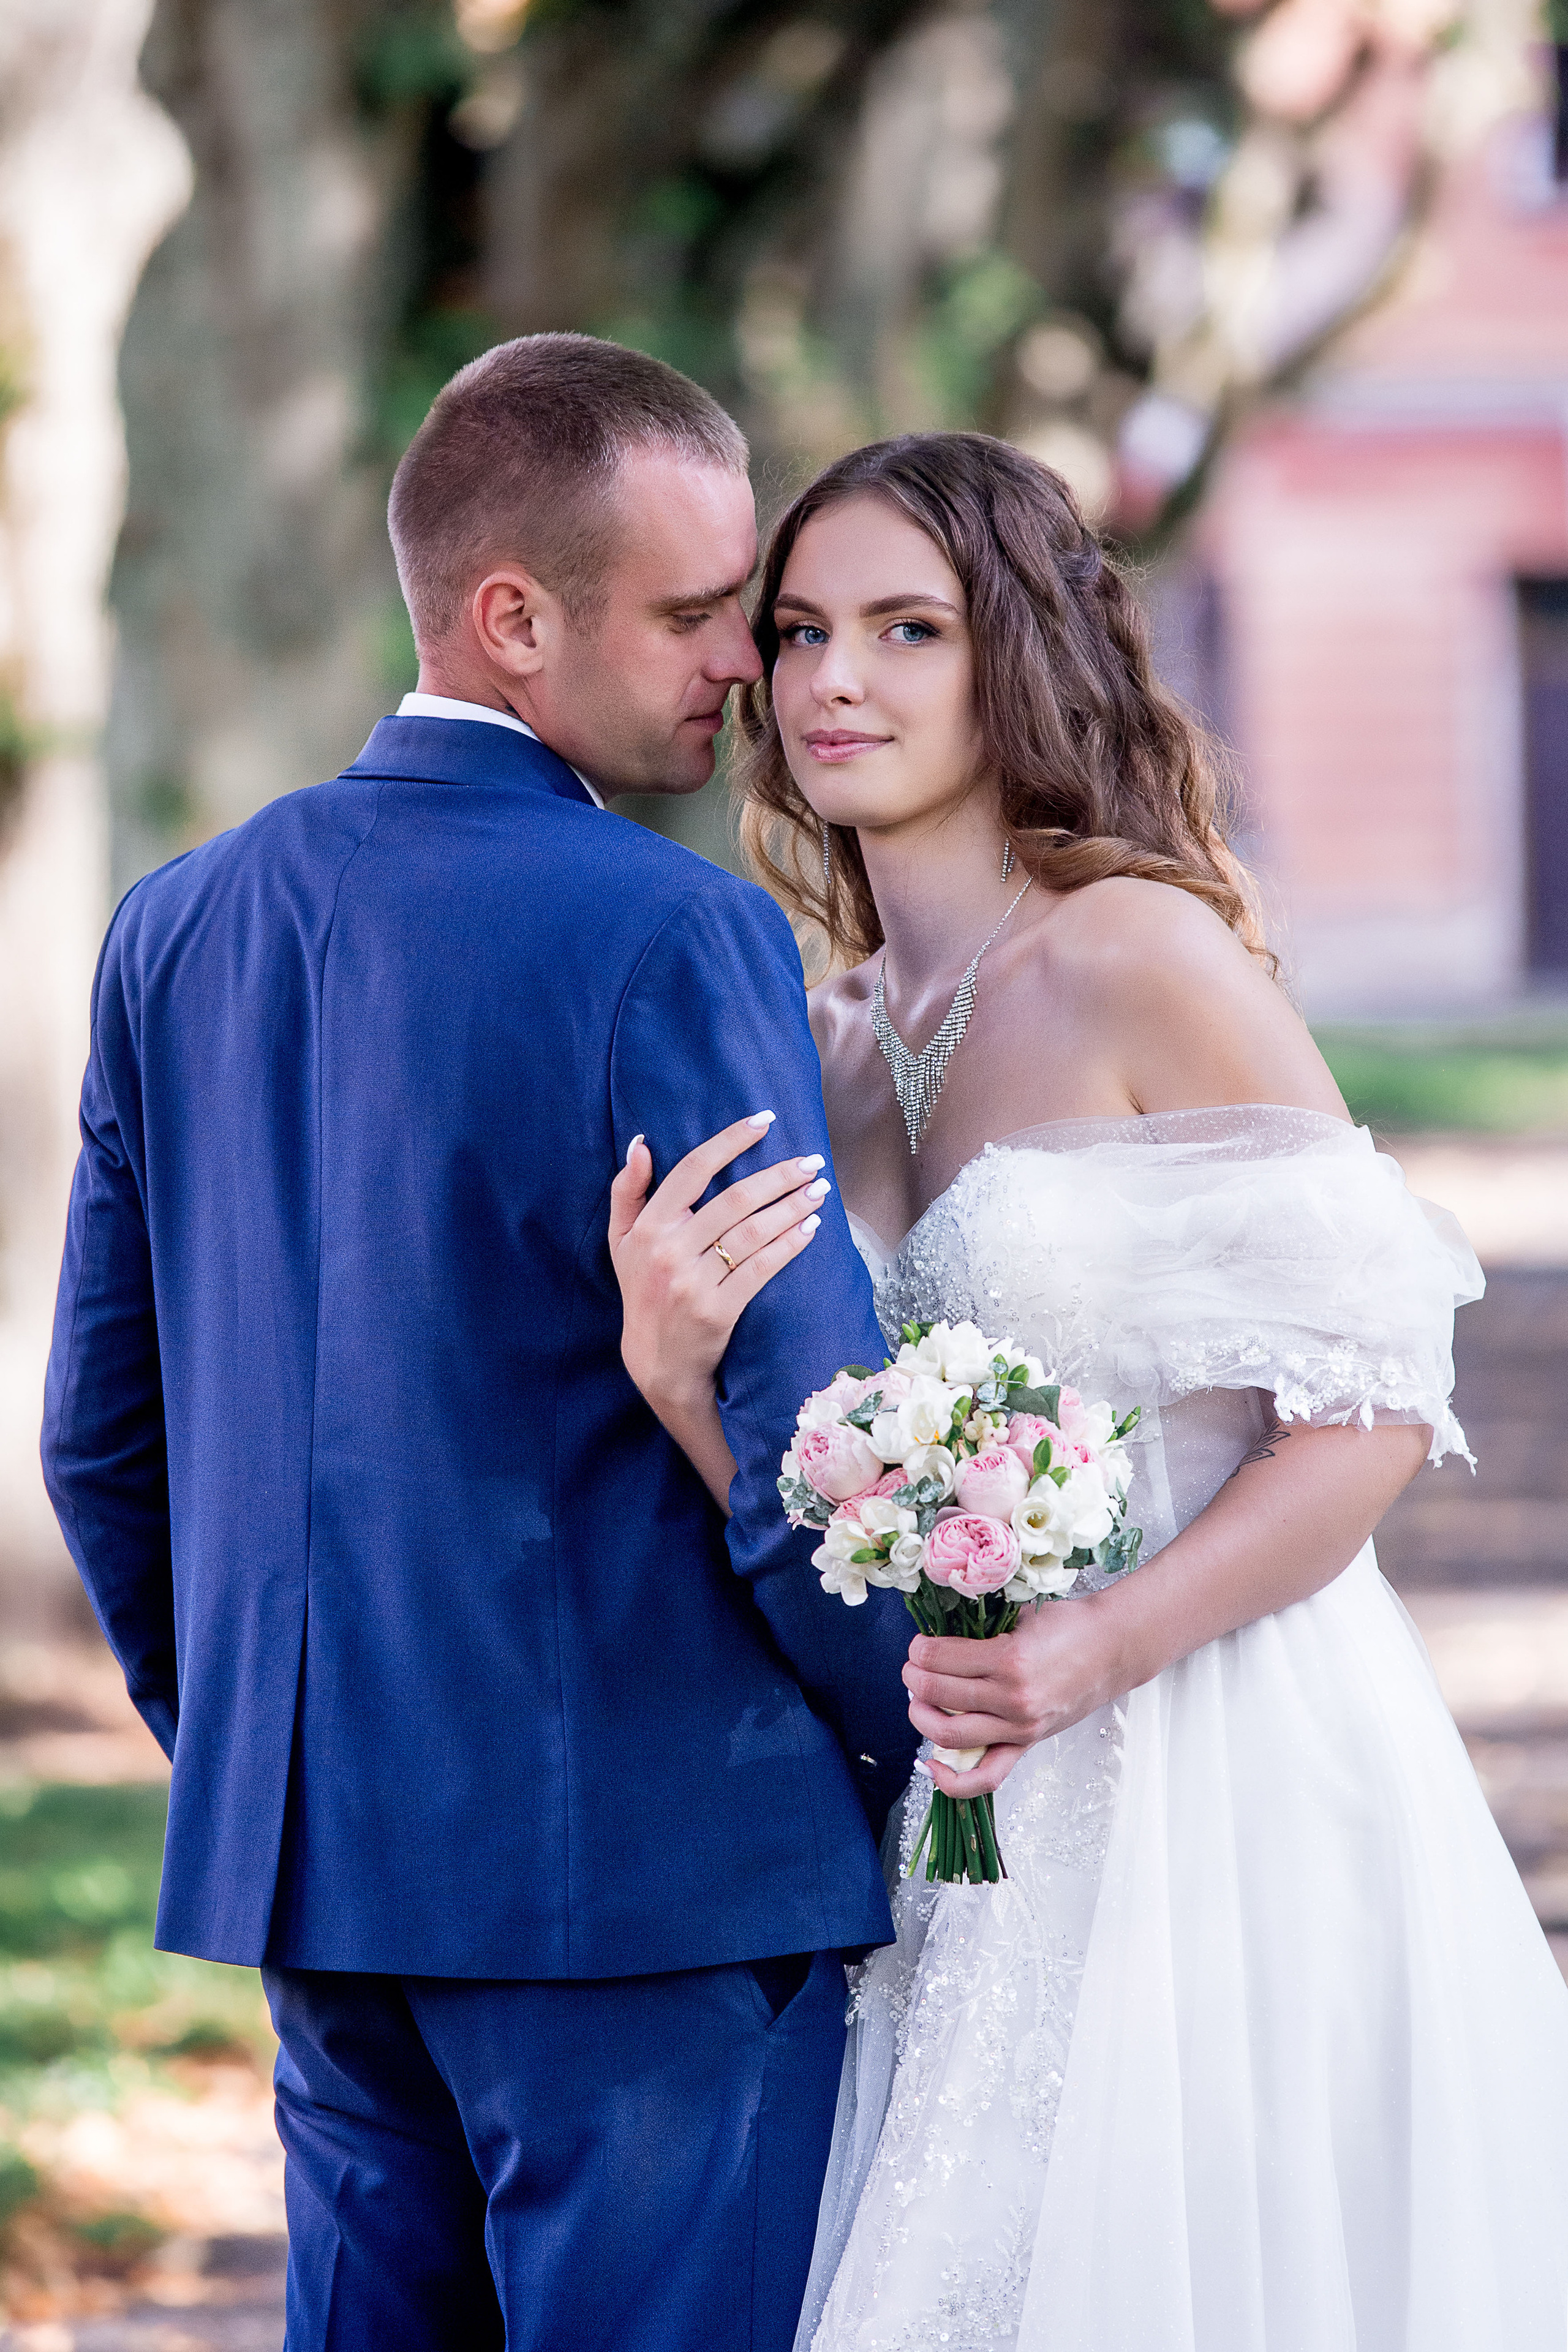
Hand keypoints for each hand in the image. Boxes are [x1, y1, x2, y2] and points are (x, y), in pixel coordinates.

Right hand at [608, 1113, 830, 1414]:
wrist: (656, 1361)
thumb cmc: (642, 1291)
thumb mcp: (620, 1241)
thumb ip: (627, 1191)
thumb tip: (642, 1144)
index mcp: (647, 1227)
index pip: (692, 1170)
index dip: (730, 1141)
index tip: (765, 1122)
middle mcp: (669, 1250)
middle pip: (734, 1200)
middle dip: (779, 1176)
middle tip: (811, 1162)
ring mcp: (693, 1282)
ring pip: (753, 1232)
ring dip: (792, 1207)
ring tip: (818, 1191)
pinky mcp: (718, 1310)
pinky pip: (762, 1268)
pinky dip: (790, 1245)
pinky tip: (811, 1229)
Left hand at [902, 1593, 1126, 1798]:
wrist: (1114, 1648)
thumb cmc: (1071, 1625)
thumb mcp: (1020, 1616)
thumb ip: (981, 1629)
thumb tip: (938, 1640)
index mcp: (1010, 1659)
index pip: (939, 1658)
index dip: (918, 1650)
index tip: (918, 1645)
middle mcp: (1012, 1698)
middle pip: (936, 1693)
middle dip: (913, 1677)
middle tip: (912, 1667)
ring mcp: (1019, 1726)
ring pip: (948, 1734)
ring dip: (920, 1715)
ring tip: (918, 1699)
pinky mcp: (1026, 1743)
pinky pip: (985, 1776)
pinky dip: (952, 1780)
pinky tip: (933, 1765)